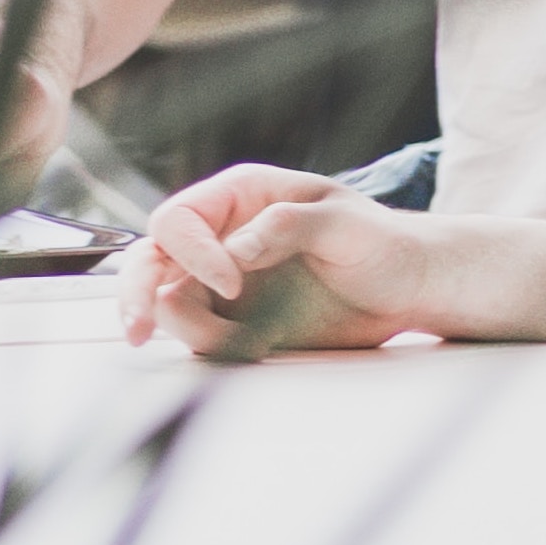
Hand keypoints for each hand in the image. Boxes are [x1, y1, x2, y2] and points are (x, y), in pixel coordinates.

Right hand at [124, 162, 470, 358]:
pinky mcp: (237, 321)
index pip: (179, 220)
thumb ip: (287, 226)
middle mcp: (222, 236)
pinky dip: (212, 348)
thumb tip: (235, 248)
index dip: (192, 253)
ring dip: (185, 329)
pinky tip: (255, 347)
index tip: (232, 283)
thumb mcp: (344, 223)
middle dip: (136, 293)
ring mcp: (225, 282)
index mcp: (241, 196)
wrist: (409, 288)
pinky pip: (199, 337)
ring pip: (167, 304)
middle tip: (139, 329)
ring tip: (240, 341)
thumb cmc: (384, 241)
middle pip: (150, 260)